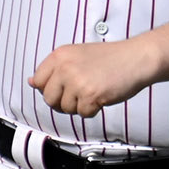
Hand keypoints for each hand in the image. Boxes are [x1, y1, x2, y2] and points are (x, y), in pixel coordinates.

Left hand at [30, 39, 156, 118]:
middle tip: (81, 92)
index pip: (38, 81)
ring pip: (65, 108)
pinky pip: (82, 113)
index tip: (65, 86)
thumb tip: (31, 83)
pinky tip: (102, 96)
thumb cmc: (110, 58)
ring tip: (94, 91)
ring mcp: (77, 82)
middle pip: (49, 99)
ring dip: (80, 105)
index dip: (50, 88)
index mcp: (59, 55)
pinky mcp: (90, 95)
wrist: (136, 58)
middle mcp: (65, 67)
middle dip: (63, 101)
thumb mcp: (76, 55)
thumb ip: (54, 69)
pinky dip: (93, 110)